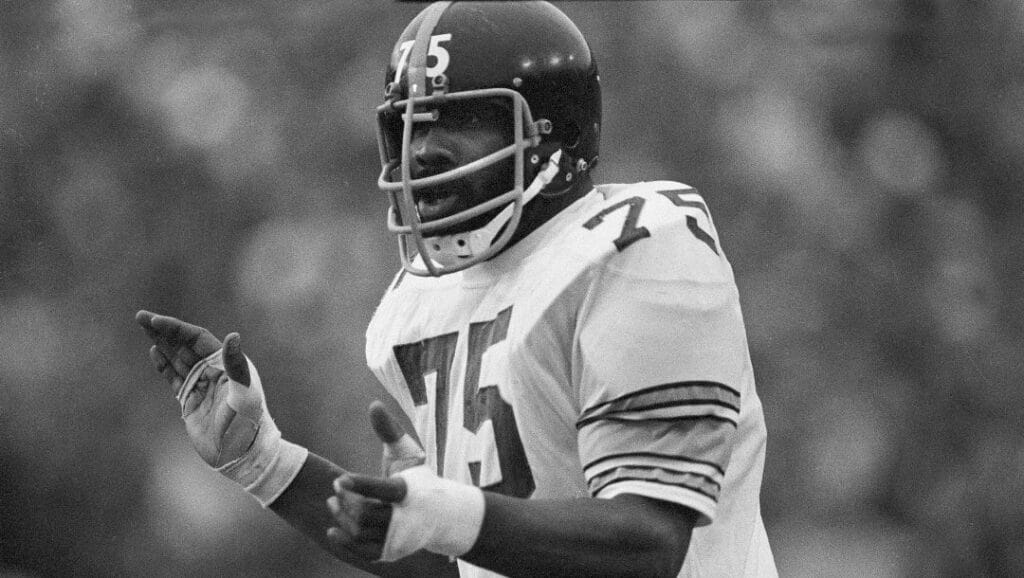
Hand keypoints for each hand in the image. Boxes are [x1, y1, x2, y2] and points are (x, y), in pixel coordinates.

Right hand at [135, 310, 257, 466]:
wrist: (241, 453)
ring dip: (161, 343)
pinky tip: (154, 352)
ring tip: (143, 326)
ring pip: (177, 358)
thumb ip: (237, 365)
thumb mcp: (244, 393)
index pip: (197, 338)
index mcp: (226, 363)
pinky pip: (174, 378)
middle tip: (140, 316)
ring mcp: (200, 385)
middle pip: (184, 344)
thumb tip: (233, 335)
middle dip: (164, 330)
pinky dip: (164, 365)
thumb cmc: (247, 422)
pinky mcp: (190, 401)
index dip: (176, 328)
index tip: (155, 321)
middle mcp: (213, 370)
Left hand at [326, 403, 483, 562]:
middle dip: (346, 501)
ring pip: (361, 531)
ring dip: (342, 518)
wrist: (440, 515)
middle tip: (336, 491)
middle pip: (365, 512)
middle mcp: (405, 517)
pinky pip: (362, 551)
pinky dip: (345, 542)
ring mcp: (398, 537)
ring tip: (334, 503)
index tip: (339, 480)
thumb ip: (388, 430)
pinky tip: (333, 528)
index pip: (381, 490)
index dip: (359, 485)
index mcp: (408, 490)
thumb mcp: (406, 452)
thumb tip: (373, 404)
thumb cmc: (419, 477)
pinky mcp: (391, 551)